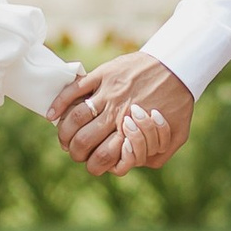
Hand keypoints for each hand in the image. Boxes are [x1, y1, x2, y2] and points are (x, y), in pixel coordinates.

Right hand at [51, 52, 195, 177]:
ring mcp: (107, 92)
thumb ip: (158, 154)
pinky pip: (74, 89)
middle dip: (76, 153)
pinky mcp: (102, 74)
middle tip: (76, 153)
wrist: (178, 64)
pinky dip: (59, 103)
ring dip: (64, 134)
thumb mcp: (178, 135)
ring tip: (64, 140)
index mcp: (133, 129)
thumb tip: (135, 165)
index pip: (103, 158)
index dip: (94, 166)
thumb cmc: (178, 101)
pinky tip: (51, 115)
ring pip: (75, 118)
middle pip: (84, 141)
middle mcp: (117, 112)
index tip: (93, 164)